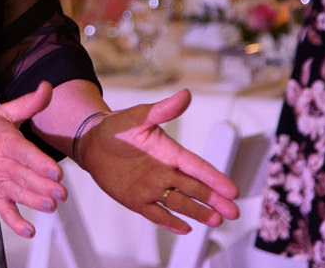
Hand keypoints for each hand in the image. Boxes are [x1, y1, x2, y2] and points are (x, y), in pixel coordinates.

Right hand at [0, 82, 67, 238]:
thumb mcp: (2, 112)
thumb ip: (29, 103)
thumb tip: (47, 87)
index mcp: (4, 142)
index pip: (24, 154)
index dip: (40, 164)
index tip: (56, 172)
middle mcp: (0, 164)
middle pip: (24, 178)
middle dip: (44, 187)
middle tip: (61, 193)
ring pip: (18, 195)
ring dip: (34, 202)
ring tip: (51, 206)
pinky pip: (4, 212)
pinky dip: (15, 222)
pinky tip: (29, 229)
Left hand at [79, 89, 239, 233]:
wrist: (91, 142)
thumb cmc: (117, 127)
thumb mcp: (139, 116)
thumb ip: (162, 110)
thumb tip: (185, 95)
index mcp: (170, 152)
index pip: (196, 167)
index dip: (214, 178)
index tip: (231, 190)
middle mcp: (165, 172)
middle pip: (194, 188)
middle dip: (214, 200)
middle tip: (232, 211)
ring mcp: (152, 187)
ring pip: (179, 203)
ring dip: (197, 212)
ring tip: (215, 221)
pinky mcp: (136, 199)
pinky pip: (155, 213)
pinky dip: (169, 222)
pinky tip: (184, 229)